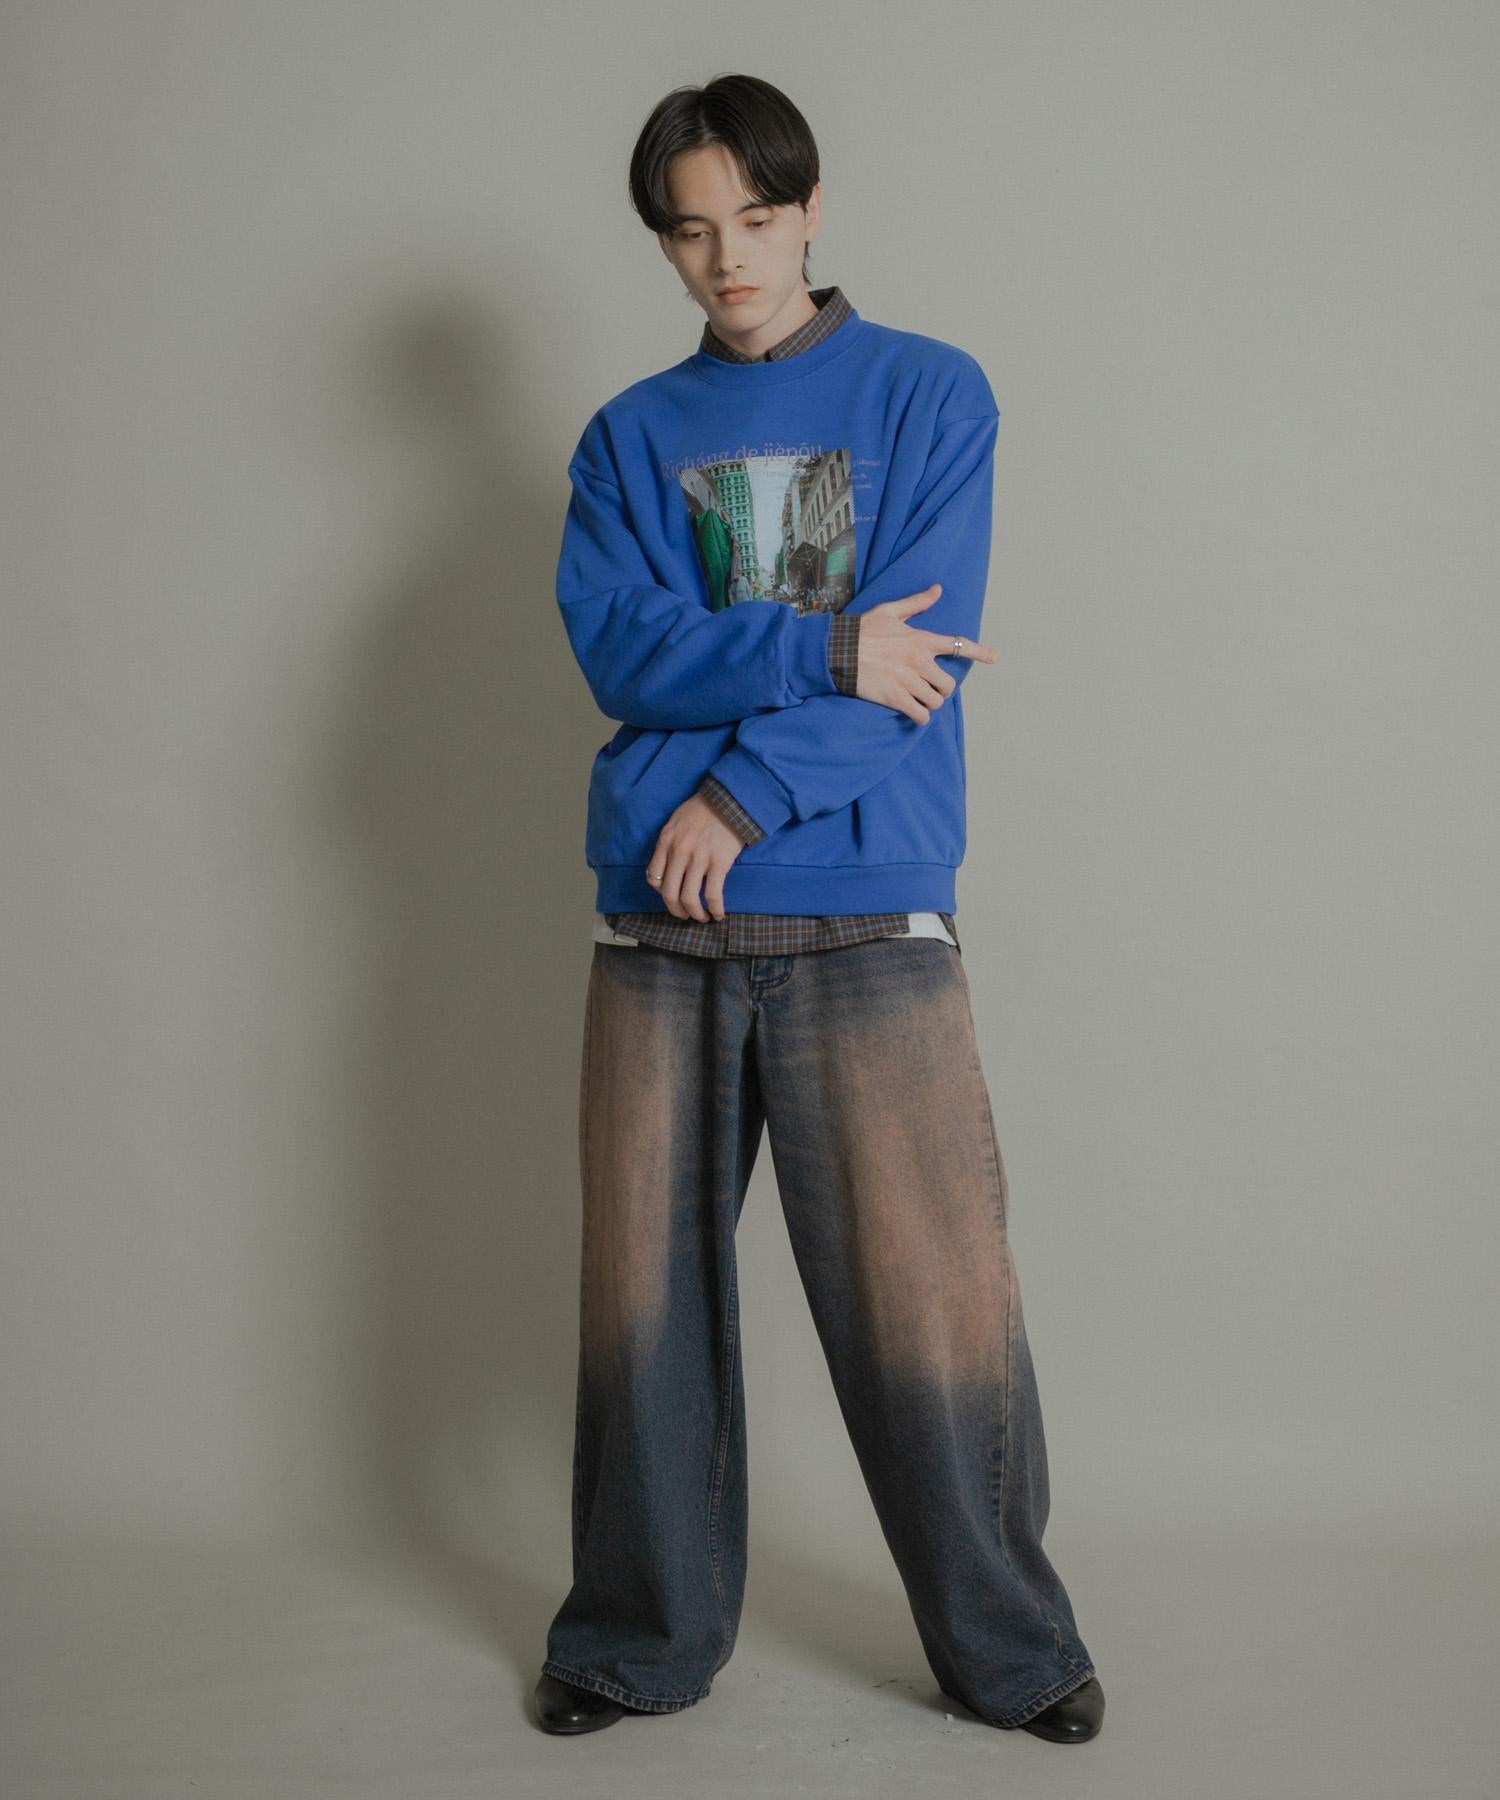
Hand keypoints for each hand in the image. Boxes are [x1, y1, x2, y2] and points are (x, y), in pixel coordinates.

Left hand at [646, 793, 746, 920]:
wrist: (729, 801)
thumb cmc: (702, 810)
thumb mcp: (675, 822)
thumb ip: (669, 843)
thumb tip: (668, 866)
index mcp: (666, 842)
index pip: (653, 877)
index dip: (661, 892)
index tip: (671, 896)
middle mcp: (679, 853)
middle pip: (669, 893)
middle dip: (676, 910)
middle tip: (684, 915)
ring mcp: (698, 860)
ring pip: (689, 898)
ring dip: (695, 914)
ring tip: (702, 918)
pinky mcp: (719, 864)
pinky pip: (712, 895)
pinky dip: (715, 909)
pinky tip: (718, 914)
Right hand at [856, 585, 996, 722]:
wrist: (837, 651)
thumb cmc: (862, 630)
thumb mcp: (890, 611)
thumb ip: (917, 603)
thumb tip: (938, 589)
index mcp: (920, 640)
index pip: (957, 644)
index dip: (979, 652)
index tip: (994, 658)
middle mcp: (919, 661)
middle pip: (948, 684)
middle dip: (942, 690)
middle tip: (932, 689)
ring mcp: (908, 681)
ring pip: (935, 702)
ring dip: (930, 704)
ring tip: (921, 701)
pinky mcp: (895, 698)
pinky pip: (920, 715)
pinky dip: (920, 717)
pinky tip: (914, 714)